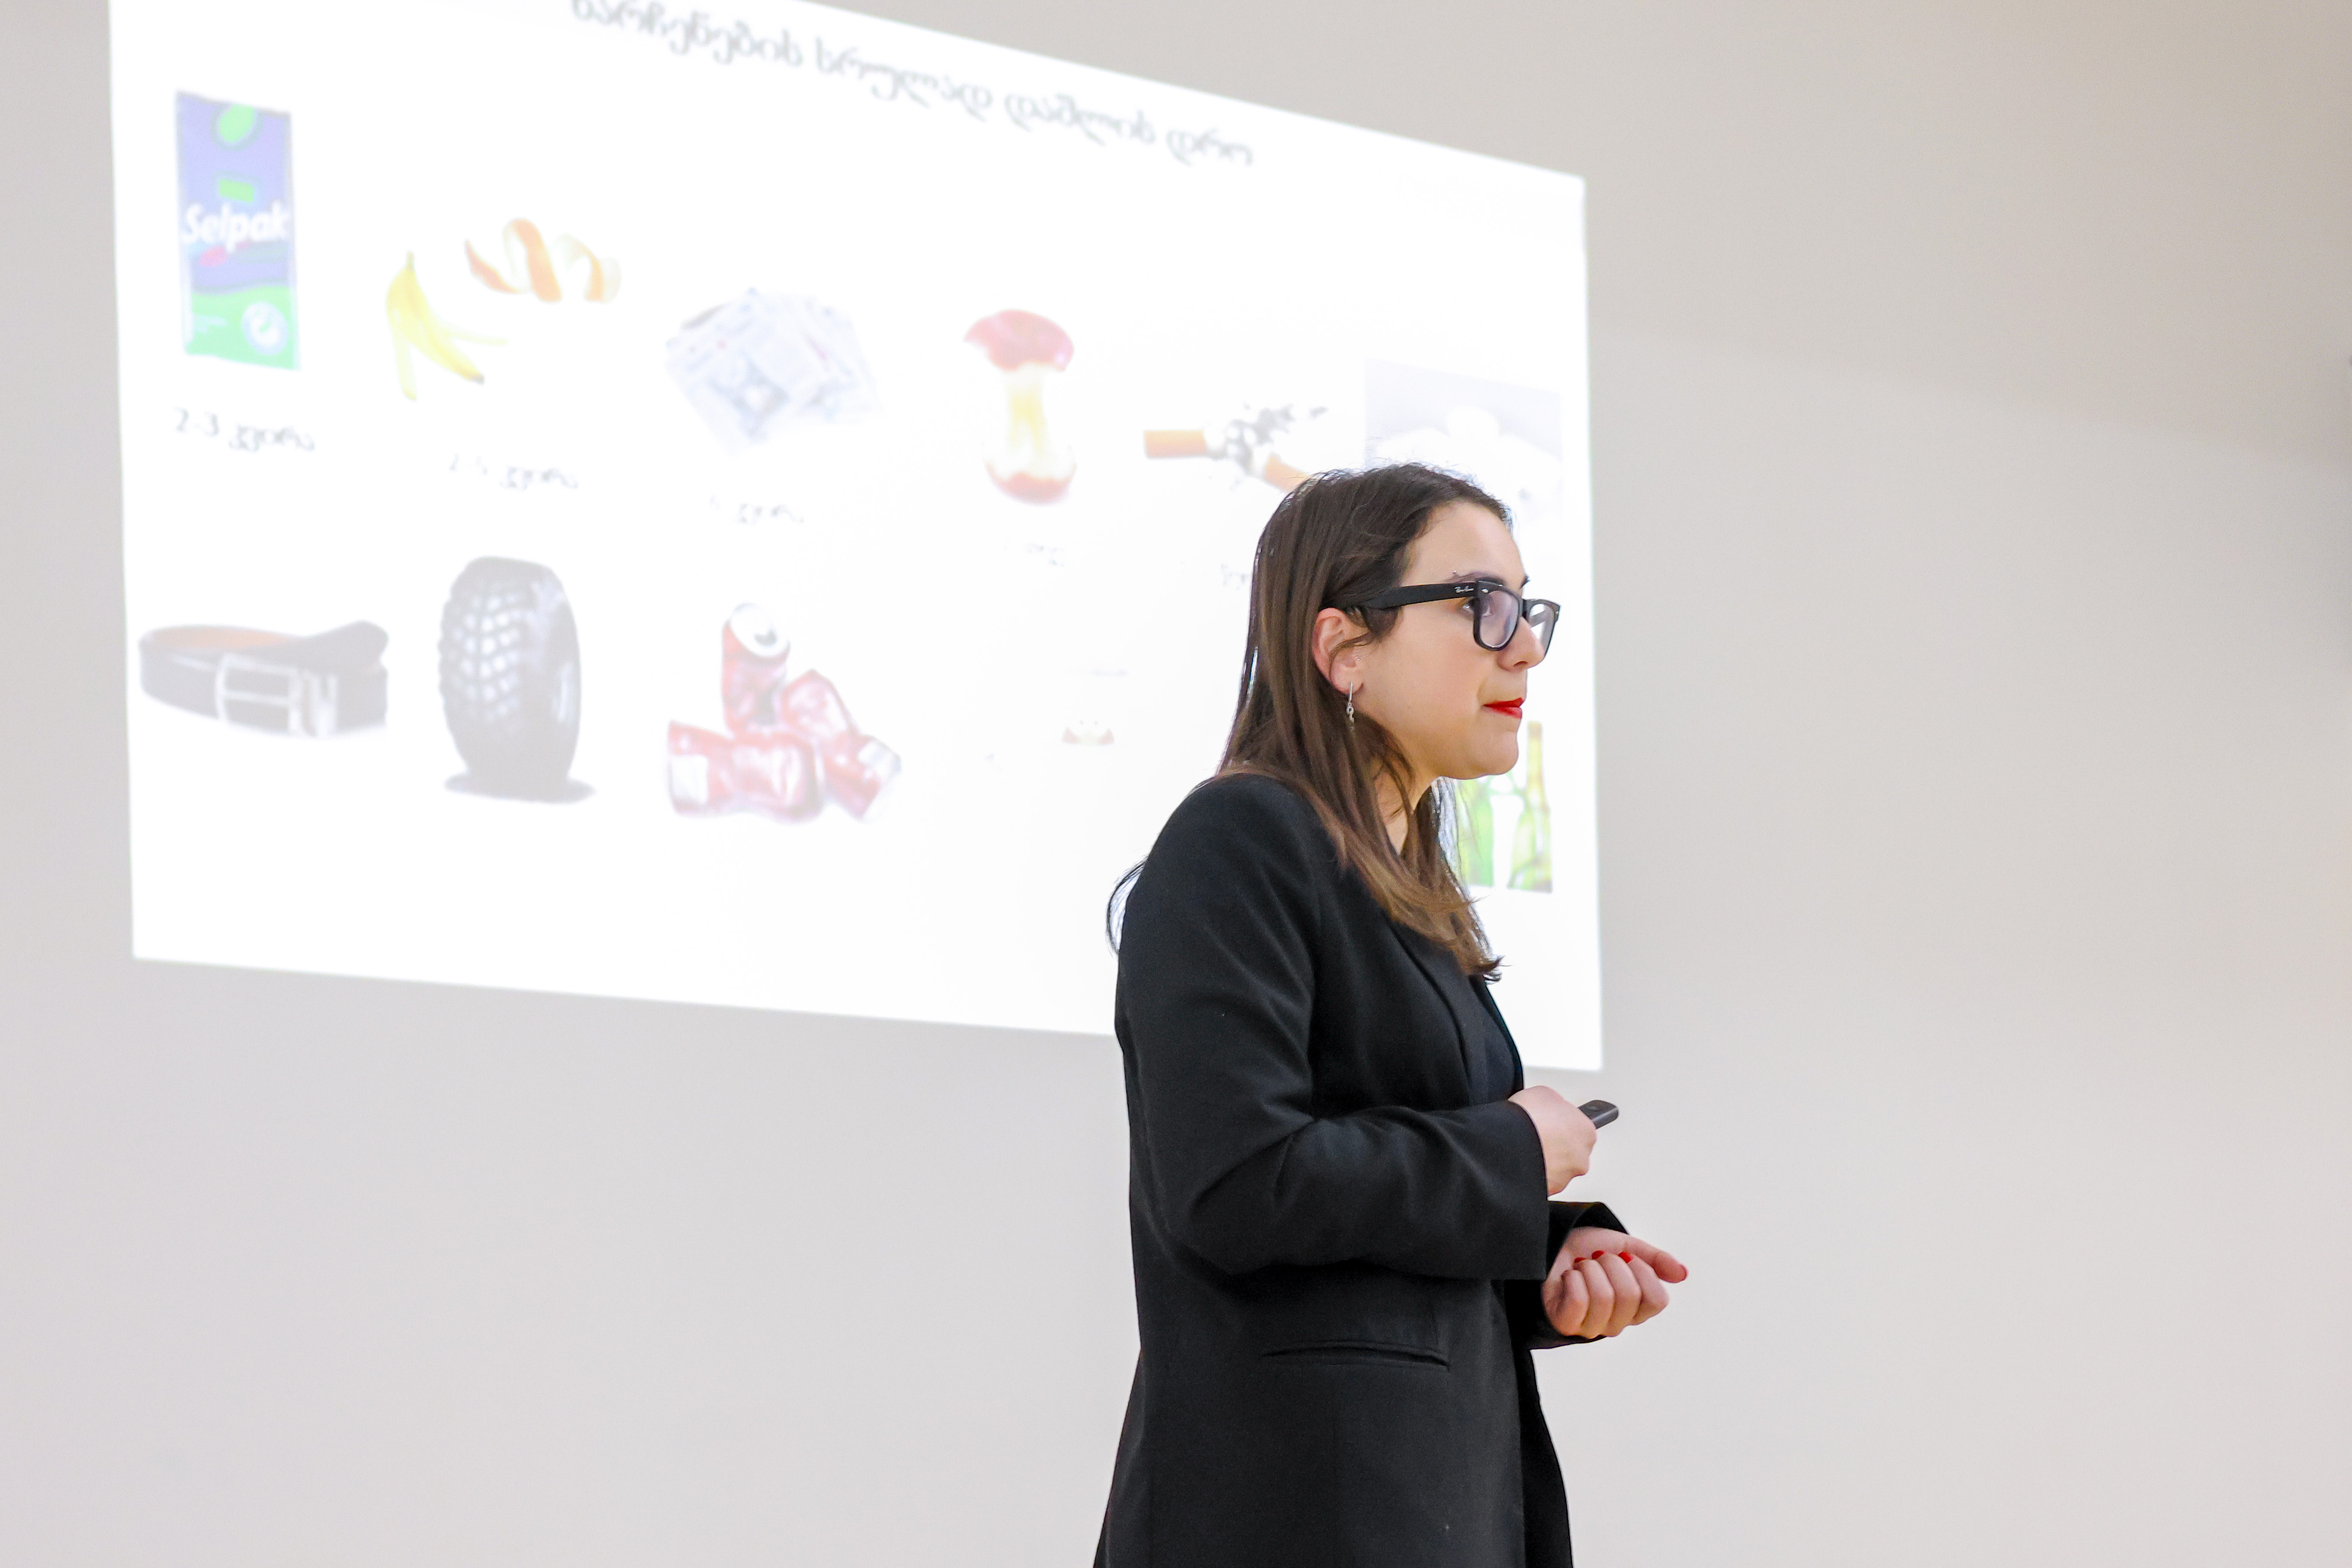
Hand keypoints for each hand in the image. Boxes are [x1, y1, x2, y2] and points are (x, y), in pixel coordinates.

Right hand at [1507, 1086, 1595, 1193]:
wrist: (1507, 1142)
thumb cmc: (1528, 1118)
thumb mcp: (1544, 1094)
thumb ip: (1556, 1104)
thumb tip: (1552, 1108)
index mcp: (1587, 1131)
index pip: (1579, 1128)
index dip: (1561, 1123)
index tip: (1551, 1122)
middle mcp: (1581, 1157)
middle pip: (1570, 1151)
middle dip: (1556, 1145)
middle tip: (1537, 1135)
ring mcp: (1565, 1176)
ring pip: (1557, 1168)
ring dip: (1545, 1160)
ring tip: (1525, 1147)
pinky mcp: (1548, 1190)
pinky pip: (1542, 1180)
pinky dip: (1534, 1173)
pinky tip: (1521, 1160)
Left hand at [1542, 1228, 1687, 1339]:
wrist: (1550, 1243)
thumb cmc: (1587, 1249)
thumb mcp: (1625, 1246)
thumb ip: (1655, 1260)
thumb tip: (1683, 1274)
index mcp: (1636, 1308)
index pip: (1657, 1300)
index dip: (1641, 1270)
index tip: (1623, 1256)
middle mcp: (1617, 1323)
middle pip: (1630, 1295)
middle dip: (1611, 1264)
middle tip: (1596, 1258)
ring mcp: (1591, 1327)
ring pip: (1604, 1297)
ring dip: (1590, 1270)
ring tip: (1581, 1266)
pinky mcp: (1566, 1323)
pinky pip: (1580, 1302)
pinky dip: (1574, 1279)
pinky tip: (1569, 1276)